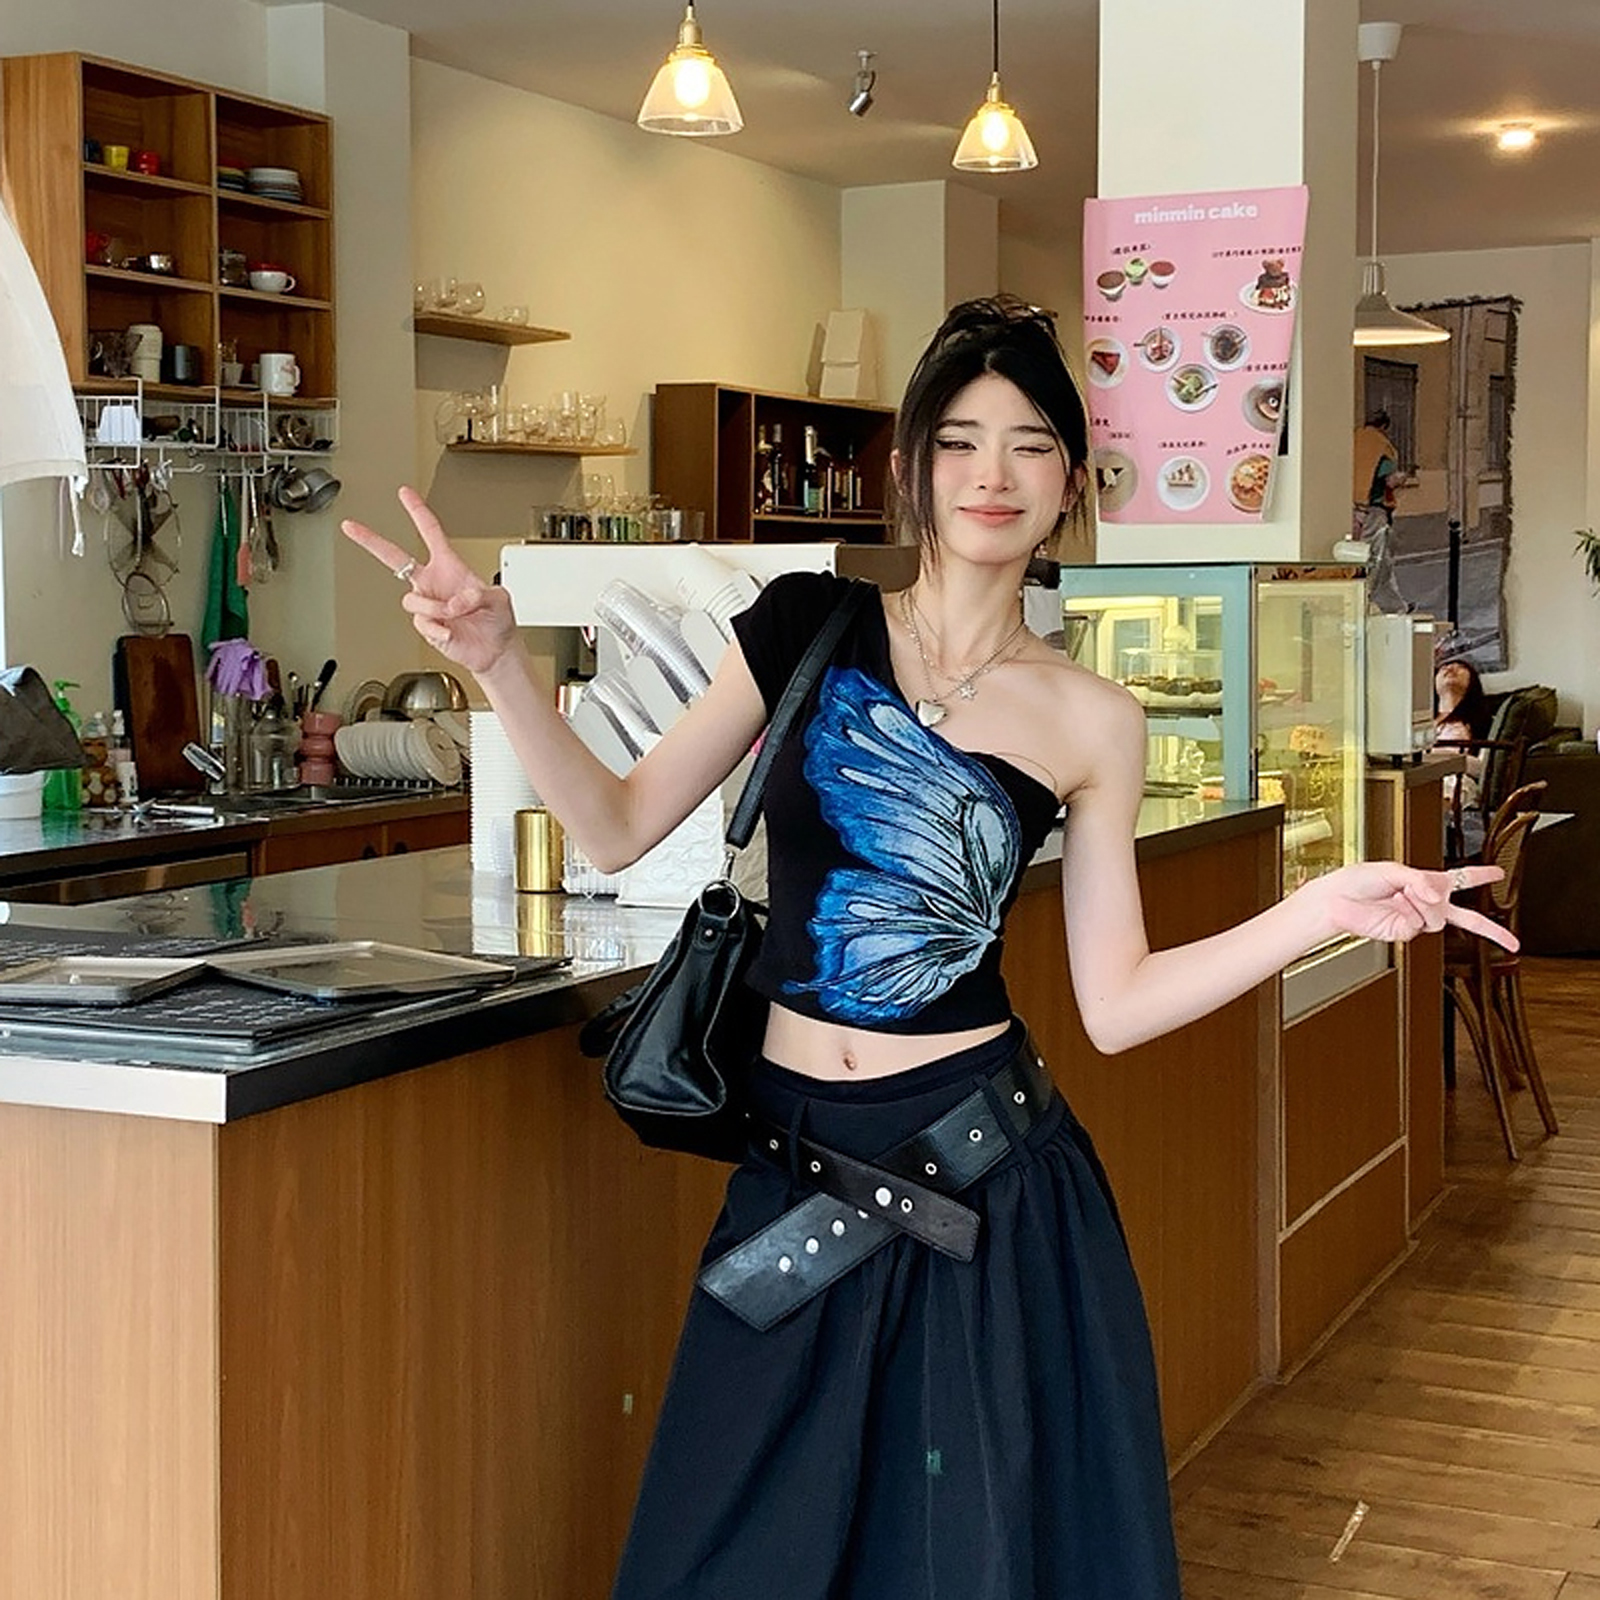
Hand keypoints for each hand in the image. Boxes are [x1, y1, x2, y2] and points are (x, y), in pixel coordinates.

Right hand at [341, 487, 518, 676]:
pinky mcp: (426, 625)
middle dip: (371, 541)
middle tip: (352, 527)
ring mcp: (428, 604)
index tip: (405, 493)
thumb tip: (460, 598)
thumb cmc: (497, 621)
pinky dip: (438, 628)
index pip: (430, 532)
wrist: (494, 650)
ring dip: (436, 607)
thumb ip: (483, 594)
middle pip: (393, 557)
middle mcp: (433, 582)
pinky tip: (450, 631)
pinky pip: (422, 622)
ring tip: (456, 614)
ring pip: (412, 599)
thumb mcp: (500, 599)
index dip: (417, 511)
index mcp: (450, 566)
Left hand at [1311, 861, 1517, 951]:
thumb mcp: (1392, 870)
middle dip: (1492, 930)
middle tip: (1512, 942)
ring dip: (1423, 902)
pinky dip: (1411, 910)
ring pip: (1439, 917)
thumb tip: (1440, 893)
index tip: (1499, 873)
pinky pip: (1420, 922)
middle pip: (1467, 918)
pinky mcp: (1406, 932)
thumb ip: (1421, 879)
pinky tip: (1397, 904)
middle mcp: (1424, 903)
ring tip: (1402, 894)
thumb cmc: (1357, 881)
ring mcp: (1416, 920)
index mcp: (1424, 883)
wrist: (1336, 900)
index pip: (1459, 879)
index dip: (1480, 876)